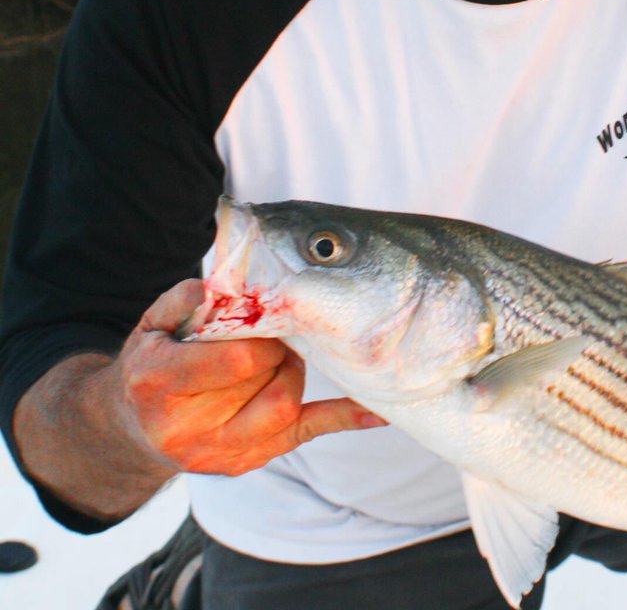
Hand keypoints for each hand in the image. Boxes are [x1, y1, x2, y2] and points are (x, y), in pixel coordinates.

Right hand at [116, 278, 385, 477]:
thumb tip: (224, 285)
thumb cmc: (151, 362)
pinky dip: (343, 418)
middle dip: (279, 349)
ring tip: (277, 355)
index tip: (265, 315)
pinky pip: (306, 435)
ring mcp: (219, 453)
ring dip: (293, 372)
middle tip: (276, 332)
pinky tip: (376, 412)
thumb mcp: (153, 324)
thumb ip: (185, 300)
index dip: (263, 333)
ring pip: (287, 407)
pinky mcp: (248, 460)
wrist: (130, 427)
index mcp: (160, 383)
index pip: (239, 359)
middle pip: (268, 381)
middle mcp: (187, 429)